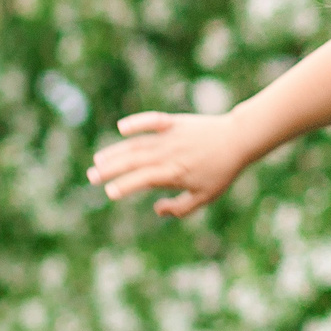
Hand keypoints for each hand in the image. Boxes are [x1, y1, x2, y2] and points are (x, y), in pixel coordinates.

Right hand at [88, 111, 250, 216]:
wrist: (239, 140)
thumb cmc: (223, 171)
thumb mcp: (206, 196)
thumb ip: (181, 208)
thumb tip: (157, 209)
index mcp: (175, 173)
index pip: (143, 179)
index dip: (125, 186)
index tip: (109, 192)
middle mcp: (169, 154)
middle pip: (133, 161)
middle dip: (110, 169)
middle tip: (91, 176)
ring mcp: (170, 137)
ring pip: (137, 143)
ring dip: (116, 151)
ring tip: (98, 160)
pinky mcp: (175, 122)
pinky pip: (153, 121)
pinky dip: (137, 122)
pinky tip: (121, 128)